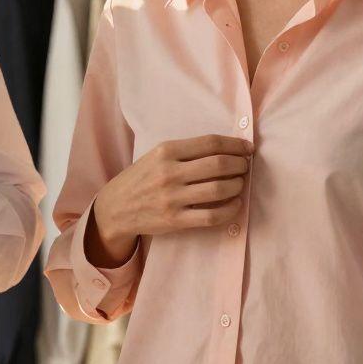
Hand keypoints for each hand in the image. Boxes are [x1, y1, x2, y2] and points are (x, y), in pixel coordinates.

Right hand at [87, 135, 252, 266]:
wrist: (115, 208)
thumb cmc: (141, 179)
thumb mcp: (156, 156)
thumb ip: (186, 151)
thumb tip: (227, 149)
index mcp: (166, 151)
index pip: (211, 143)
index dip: (235, 144)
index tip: (247, 148)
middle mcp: (169, 172)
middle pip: (219, 164)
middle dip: (240, 164)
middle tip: (245, 167)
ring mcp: (172, 198)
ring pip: (219, 189)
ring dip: (238, 185)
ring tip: (239, 184)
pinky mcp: (175, 220)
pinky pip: (212, 215)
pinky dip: (230, 209)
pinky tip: (235, 204)